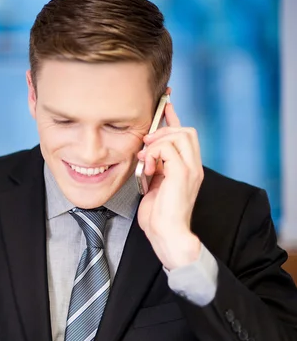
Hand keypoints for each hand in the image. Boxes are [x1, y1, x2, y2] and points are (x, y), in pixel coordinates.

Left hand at [137, 102, 203, 269]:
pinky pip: (168, 148)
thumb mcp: (155, 186)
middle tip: (146, 143)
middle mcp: (194, 167)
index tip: (164, 105)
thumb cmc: (160, 218)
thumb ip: (156, 168)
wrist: (168, 235)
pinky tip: (147, 169)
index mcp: (189, 169)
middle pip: (186, 130)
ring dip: (157, 143)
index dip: (173, 118)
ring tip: (145, 159)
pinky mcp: (182, 174)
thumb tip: (146, 152)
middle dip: (164, 129)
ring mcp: (191, 170)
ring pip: (179, 135)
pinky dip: (153, 154)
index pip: (186, 135)